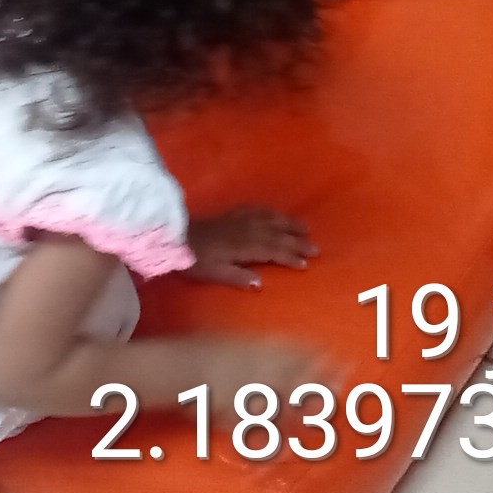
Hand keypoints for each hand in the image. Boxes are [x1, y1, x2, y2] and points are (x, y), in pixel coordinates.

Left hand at [186, 206, 316, 286]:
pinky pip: (255, 209)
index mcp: (243, 246)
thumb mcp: (214, 273)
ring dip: (288, 223)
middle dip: (297, 241)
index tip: (306, 263)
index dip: (290, 257)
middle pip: (276, 235)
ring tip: (306, 227)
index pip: (273, 251)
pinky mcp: (231, 214)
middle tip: (316, 248)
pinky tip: (276, 213)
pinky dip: (269, 211)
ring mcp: (239, 220)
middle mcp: (245, 230)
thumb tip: (261, 283)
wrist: (176, 236)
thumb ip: (238, 277)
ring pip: (270, 219)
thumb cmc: (195, 260)